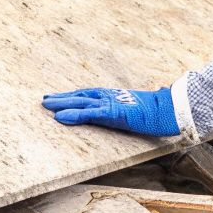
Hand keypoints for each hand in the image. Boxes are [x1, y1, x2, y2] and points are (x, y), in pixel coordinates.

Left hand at [42, 86, 179, 136]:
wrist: (168, 109)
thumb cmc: (155, 111)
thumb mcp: (136, 111)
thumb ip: (127, 111)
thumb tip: (128, 114)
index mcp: (113, 96)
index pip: (88, 94)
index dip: (72, 96)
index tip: (58, 97)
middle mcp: (108, 97)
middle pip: (80, 96)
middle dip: (62, 98)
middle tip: (45, 99)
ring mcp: (109, 103)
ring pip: (80, 102)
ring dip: (61, 103)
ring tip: (45, 105)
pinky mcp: (112, 112)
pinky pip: (88, 114)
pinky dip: (73, 115)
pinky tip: (59, 117)